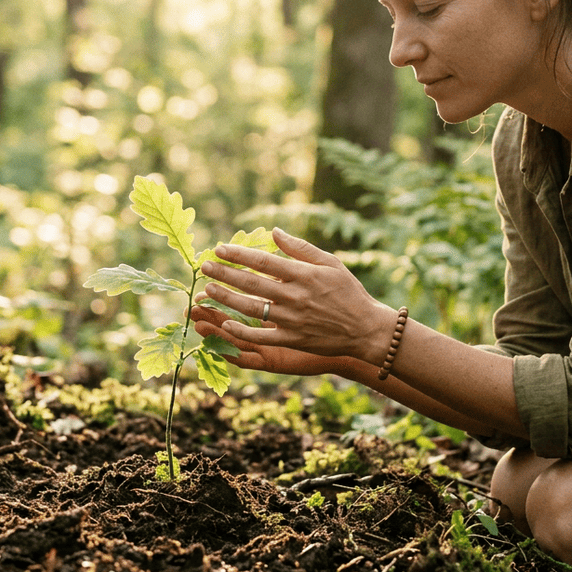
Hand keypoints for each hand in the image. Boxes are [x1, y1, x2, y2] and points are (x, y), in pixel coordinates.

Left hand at [194, 228, 396, 366]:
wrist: (366, 329)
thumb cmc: (349, 292)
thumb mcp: (330, 263)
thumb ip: (301, 248)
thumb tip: (275, 232)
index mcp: (303, 275)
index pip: (263, 261)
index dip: (239, 254)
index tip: (220, 248)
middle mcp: (295, 296)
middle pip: (251, 283)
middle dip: (224, 273)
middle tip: (205, 267)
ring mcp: (292, 320)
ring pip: (251, 308)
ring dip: (227, 298)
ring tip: (208, 290)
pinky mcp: (292, 340)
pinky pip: (262, 336)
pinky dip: (242, 331)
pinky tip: (225, 323)